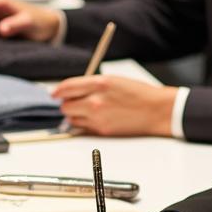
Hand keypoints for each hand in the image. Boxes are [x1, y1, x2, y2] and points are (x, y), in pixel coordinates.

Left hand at [51, 76, 175, 135]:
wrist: (157, 110)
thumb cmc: (139, 93)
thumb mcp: (113, 80)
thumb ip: (91, 85)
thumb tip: (72, 91)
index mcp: (99, 83)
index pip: (67, 87)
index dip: (58, 91)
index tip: (55, 93)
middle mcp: (96, 101)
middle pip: (65, 106)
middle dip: (67, 103)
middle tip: (73, 102)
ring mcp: (98, 117)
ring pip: (72, 119)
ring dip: (75, 115)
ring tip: (87, 110)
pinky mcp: (102, 131)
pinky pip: (83, 129)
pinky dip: (85, 124)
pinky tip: (95, 119)